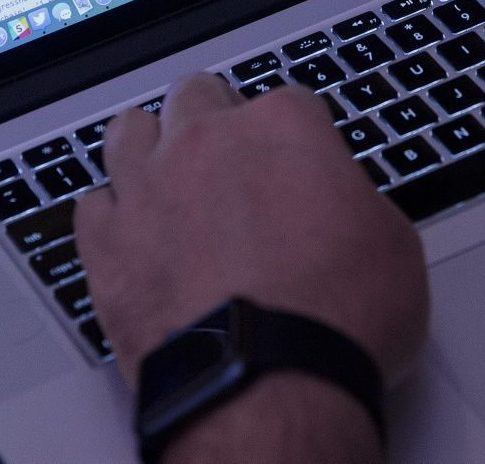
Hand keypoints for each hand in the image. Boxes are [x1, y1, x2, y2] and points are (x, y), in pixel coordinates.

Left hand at [76, 73, 428, 458]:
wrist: (266, 388)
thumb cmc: (334, 322)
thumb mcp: (393, 245)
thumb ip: (354, 200)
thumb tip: (344, 206)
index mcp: (282, 128)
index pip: (289, 101)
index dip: (297, 137)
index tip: (301, 164)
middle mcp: (206, 143)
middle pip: (198, 94)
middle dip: (215, 118)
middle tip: (233, 160)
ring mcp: (147, 189)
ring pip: (130, 131)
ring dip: (150, 148)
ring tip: (167, 178)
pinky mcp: (106, 246)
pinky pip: (91, 206)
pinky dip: (110, 218)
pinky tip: (131, 236)